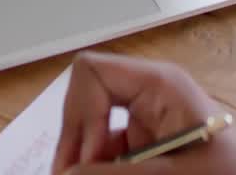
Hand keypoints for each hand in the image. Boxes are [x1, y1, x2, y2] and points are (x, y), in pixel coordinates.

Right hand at [52, 51, 235, 174]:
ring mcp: (146, 120)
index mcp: (160, 84)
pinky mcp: (147, 145)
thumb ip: (113, 174)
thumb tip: (66, 173)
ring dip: (85, 159)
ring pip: (91, 131)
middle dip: (75, 141)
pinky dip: (100, 167)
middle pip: (85, 101)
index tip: (85, 159)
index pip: (92, 71)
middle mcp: (149, 94)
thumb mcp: (168, 174)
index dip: (79, 114)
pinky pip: (107, 150)